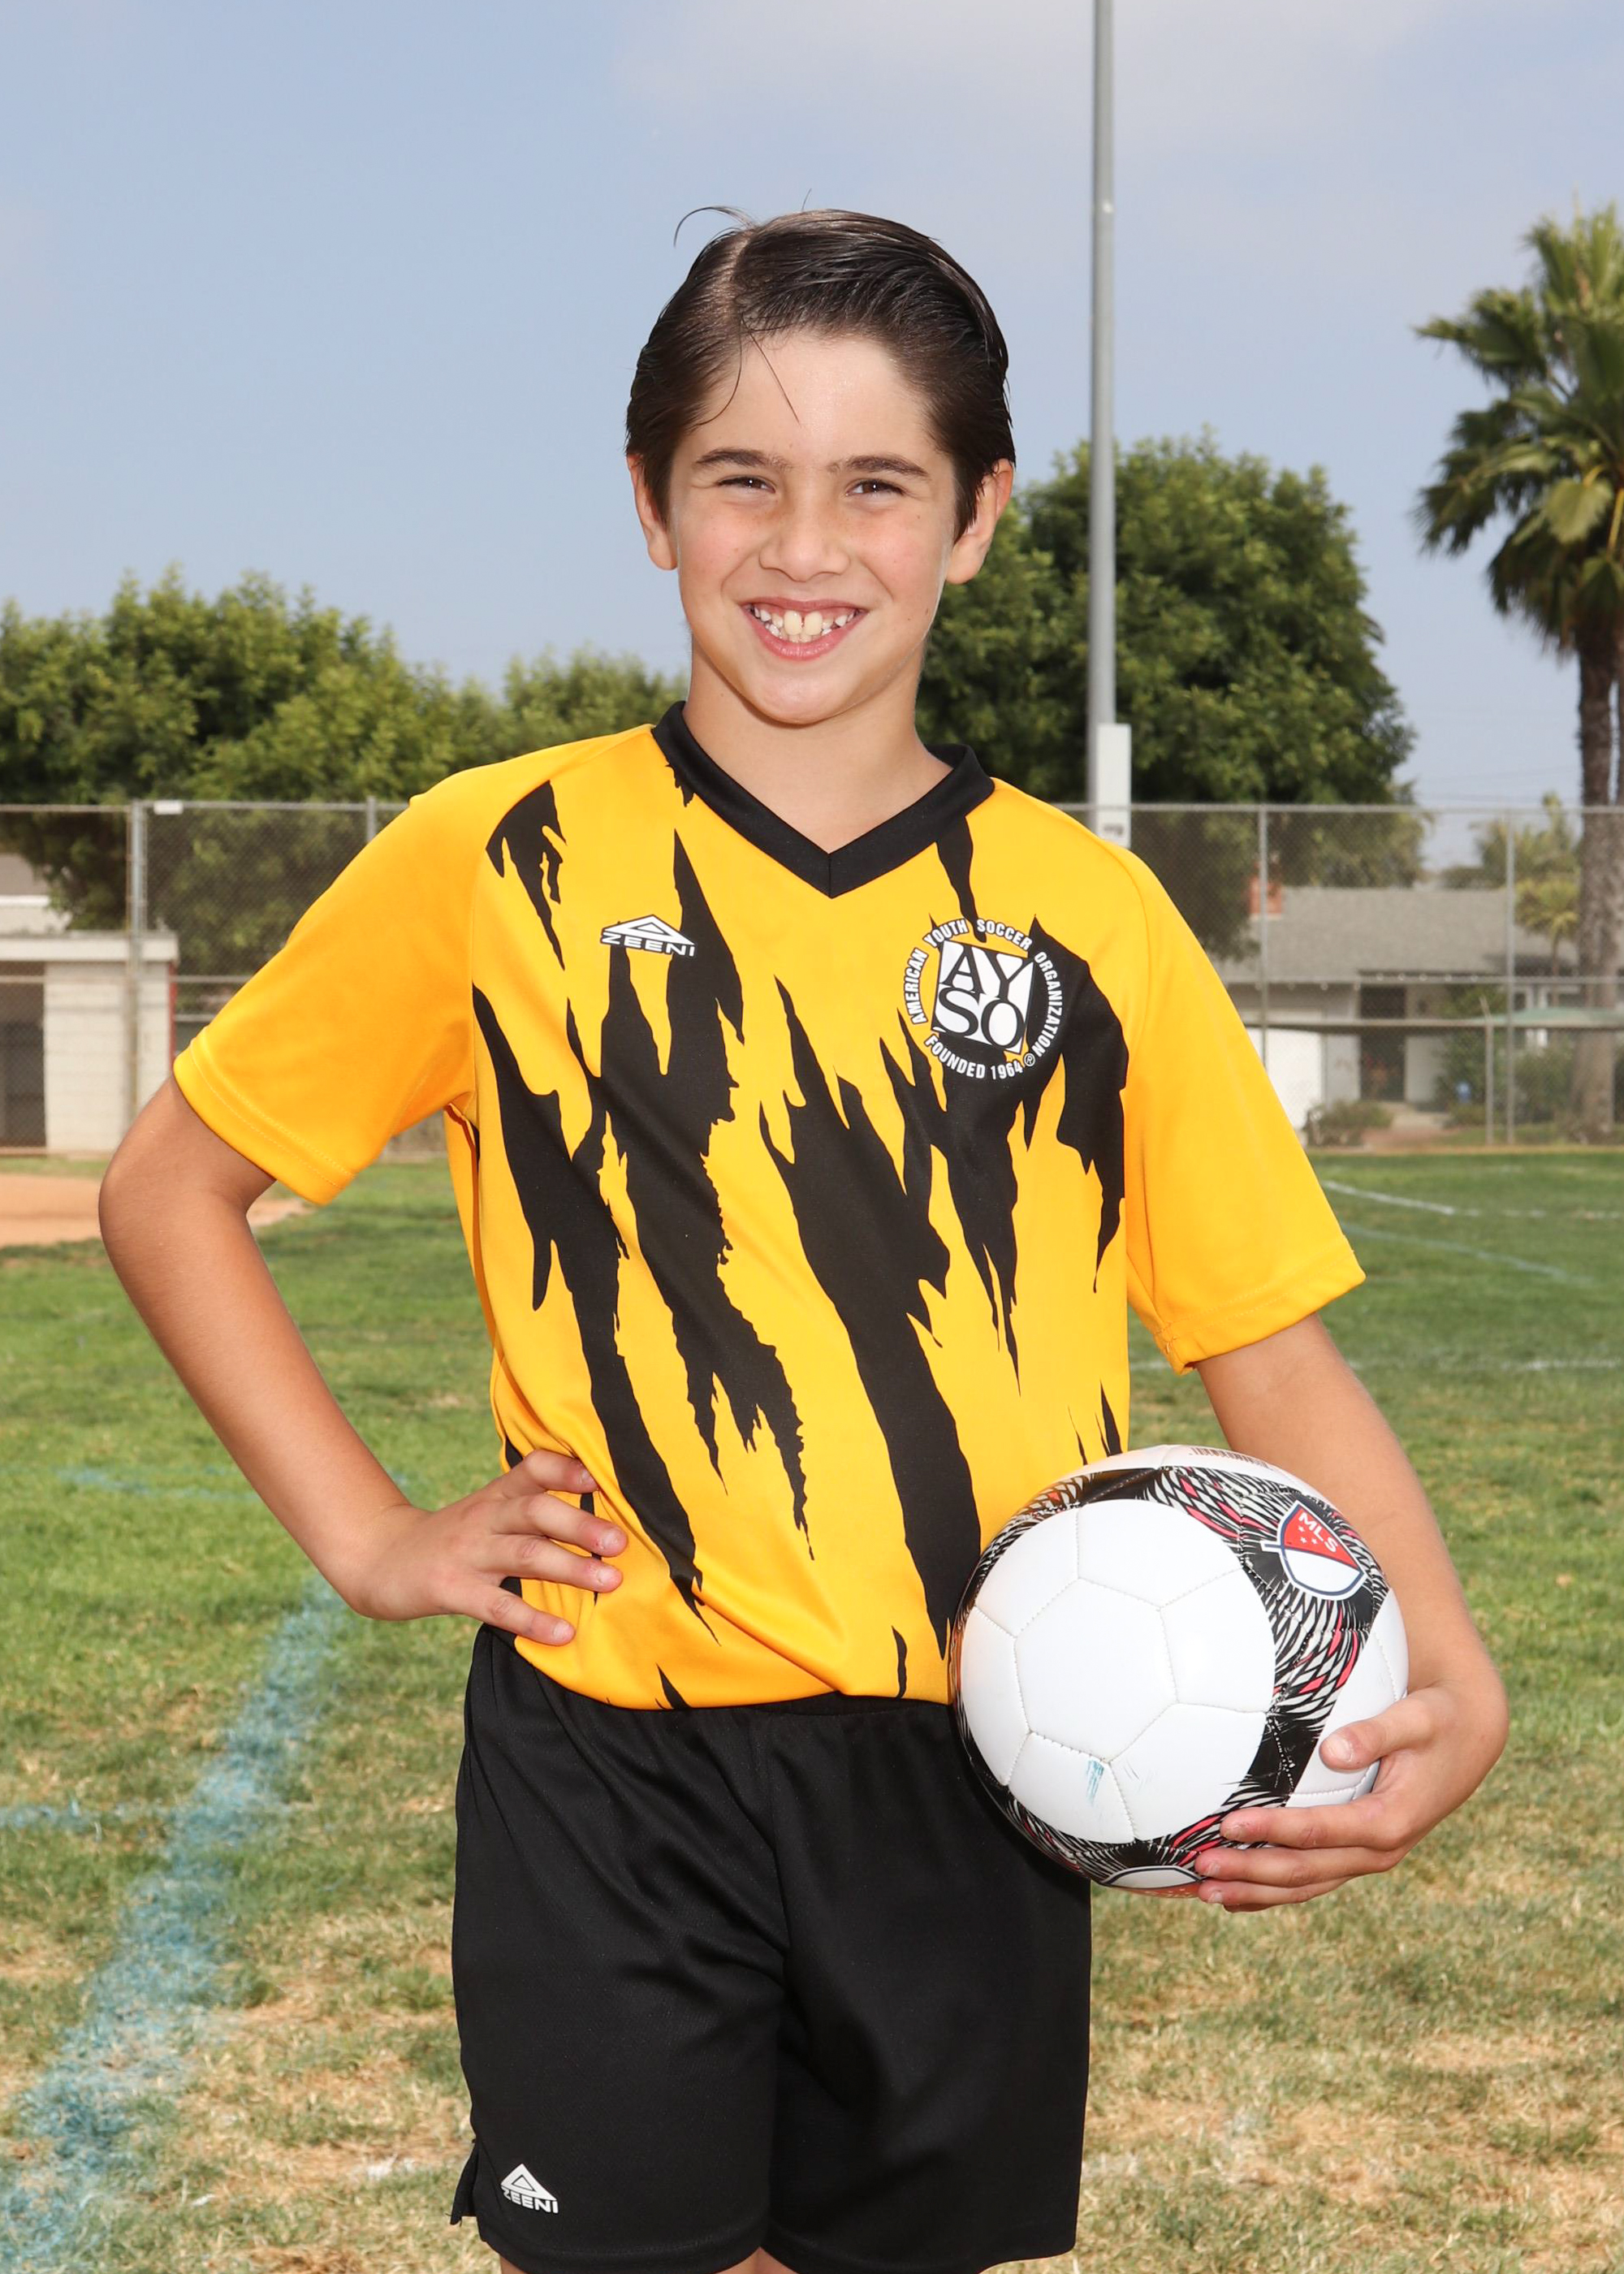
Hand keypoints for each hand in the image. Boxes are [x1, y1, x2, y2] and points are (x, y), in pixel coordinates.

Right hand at [339, 1449, 623, 1647]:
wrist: (380, 1559)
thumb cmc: (452, 1539)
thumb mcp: (487, 1513)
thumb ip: (532, 1510)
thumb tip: (602, 1522)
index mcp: (496, 1495)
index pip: (533, 1469)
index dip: (567, 1470)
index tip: (602, 1479)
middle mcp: (484, 1517)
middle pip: (536, 1511)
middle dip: (581, 1525)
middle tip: (621, 1542)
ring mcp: (467, 1553)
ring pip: (525, 1554)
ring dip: (571, 1567)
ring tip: (610, 1581)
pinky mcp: (451, 1589)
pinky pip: (497, 1605)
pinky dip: (532, 1620)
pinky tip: (563, 1633)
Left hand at [1186, 1673, 1508, 1910]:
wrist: (1468, 1739)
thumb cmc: (1436, 1719)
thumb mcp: (1415, 1718)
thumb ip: (1376, 1733)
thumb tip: (1332, 1750)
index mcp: (1390, 1820)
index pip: (1320, 1831)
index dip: (1273, 1829)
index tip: (1228, 1823)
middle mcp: (1379, 1850)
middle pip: (1305, 1869)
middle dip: (1251, 1871)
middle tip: (1200, 1866)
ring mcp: (1369, 1857)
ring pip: (1305, 1885)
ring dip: (1255, 1890)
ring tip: (1204, 1892)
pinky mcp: (1360, 1854)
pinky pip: (1312, 1880)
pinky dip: (1272, 1891)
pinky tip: (1234, 1895)